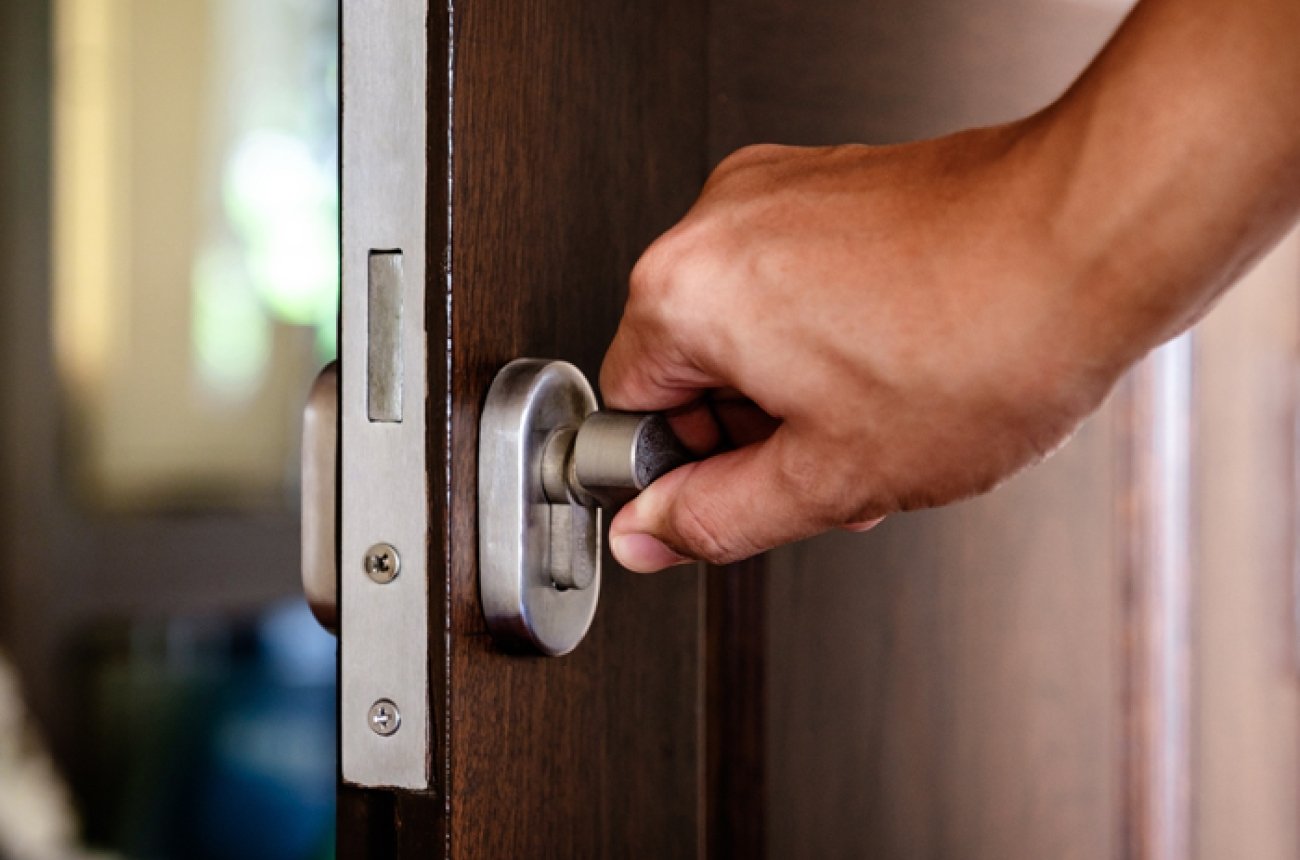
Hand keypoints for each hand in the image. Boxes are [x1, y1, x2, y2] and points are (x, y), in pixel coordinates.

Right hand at [600, 126, 1125, 571]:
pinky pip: (798, 277)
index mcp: (686, 292)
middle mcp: (717, 222)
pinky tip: (898, 365)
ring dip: (799, 387)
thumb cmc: (982, 341)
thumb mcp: (830, 476)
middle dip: (753, 431)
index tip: (735, 491)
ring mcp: (779, 189)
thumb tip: (648, 535)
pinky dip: (831, 333)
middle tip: (829, 462)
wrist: (1092, 237)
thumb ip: (716, 518)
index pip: (626, 408)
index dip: (683, 472)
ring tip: (880, 415)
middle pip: (690, 363)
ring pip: (750, 324)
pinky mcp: (835, 179)